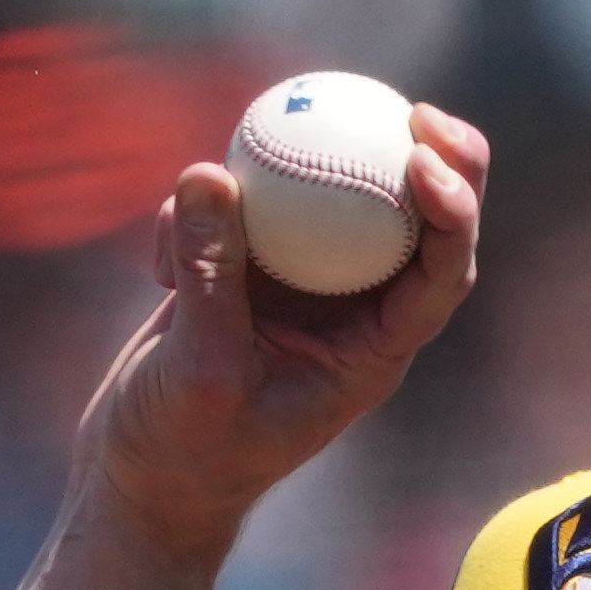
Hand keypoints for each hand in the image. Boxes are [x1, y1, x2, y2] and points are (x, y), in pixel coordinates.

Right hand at [82, 105, 488, 564]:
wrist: (137, 482)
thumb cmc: (182, 456)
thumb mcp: (198, 371)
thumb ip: (209, 278)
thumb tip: (211, 172)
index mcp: (372, 354)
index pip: (440, 274)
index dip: (453, 210)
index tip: (422, 157)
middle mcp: (350, 314)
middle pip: (414, 223)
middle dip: (433, 160)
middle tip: (412, 107)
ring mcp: (298, 288)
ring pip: (324, 200)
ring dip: (292, 169)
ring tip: (264, 133)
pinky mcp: (243, 272)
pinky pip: (238, 212)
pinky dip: (196, 217)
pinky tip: (155, 268)